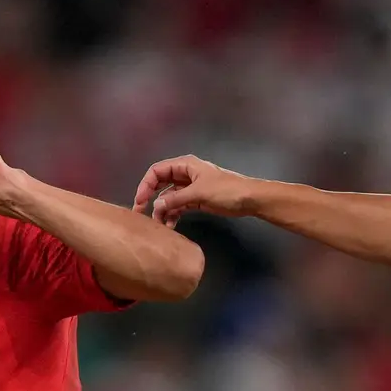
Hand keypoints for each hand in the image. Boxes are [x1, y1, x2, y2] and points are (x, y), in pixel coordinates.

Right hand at [133, 155, 258, 227]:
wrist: (249, 199)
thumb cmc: (226, 190)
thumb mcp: (199, 193)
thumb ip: (176, 199)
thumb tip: (156, 204)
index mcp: (185, 165)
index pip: (157, 171)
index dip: (146, 184)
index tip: (140, 201)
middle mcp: (185, 174)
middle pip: (160, 184)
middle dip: (150, 198)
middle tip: (141, 214)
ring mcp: (190, 188)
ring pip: (169, 197)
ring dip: (162, 210)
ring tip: (158, 224)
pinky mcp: (196, 200)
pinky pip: (178, 206)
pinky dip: (173, 214)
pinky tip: (170, 225)